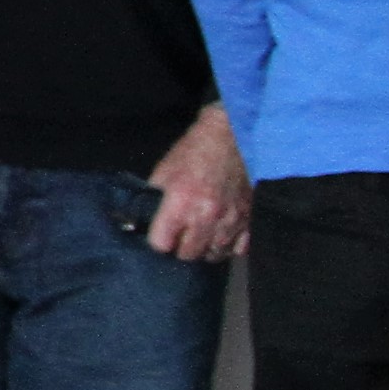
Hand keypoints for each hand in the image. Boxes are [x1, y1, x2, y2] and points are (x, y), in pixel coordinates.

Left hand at [143, 105, 249, 262]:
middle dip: (180, 248)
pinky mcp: (249, 218)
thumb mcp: (164, 170)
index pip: (161, 244)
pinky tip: (222, 235)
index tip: (160, 234)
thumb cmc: (195, 150)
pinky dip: (229, 246)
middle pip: (188, 254)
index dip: (158, 240)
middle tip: (181, 236)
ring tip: (201, 236)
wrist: (233, 135)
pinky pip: (239, 249)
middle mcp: (205, 217)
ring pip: (213, 254)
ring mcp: (230, 220)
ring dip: (204, 249)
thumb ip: (152, 197)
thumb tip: (139, 217)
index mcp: (180, 204)